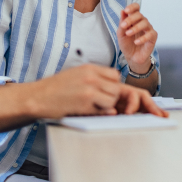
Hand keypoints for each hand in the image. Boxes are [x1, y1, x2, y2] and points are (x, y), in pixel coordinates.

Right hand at [27, 65, 167, 118]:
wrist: (36, 97)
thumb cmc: (57, 90)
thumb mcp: (78, 77)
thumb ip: (97, 82)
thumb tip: (115, 95)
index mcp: (92, 68)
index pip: (115, 77)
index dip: (119, 89)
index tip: (128, 100)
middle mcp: (93, 76)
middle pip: (118, 88)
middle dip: (125, 100)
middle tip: (145, 113)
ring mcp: (89, 88)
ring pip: (113, 99)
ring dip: (108, 107)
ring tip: (92, 109)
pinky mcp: (85, 101)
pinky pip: (104, 109)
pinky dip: (102, 113)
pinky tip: (90, 112)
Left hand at [117, 3, 157, 72]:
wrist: (132, 57)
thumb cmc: (127, 44)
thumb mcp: (121, 34)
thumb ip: (122, 23)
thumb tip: (122, 11)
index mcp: (134, 19)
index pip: (136, 8)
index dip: (132, 7)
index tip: (126, 10)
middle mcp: (142, 22)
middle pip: (140, 15)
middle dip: (131, 19)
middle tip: (123, 26)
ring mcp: (148, 29)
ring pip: (145, 23)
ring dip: (135, 28)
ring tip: (128, 34)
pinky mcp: (153, 37)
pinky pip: (150, 34)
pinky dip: (142, 38)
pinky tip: (136, 42)